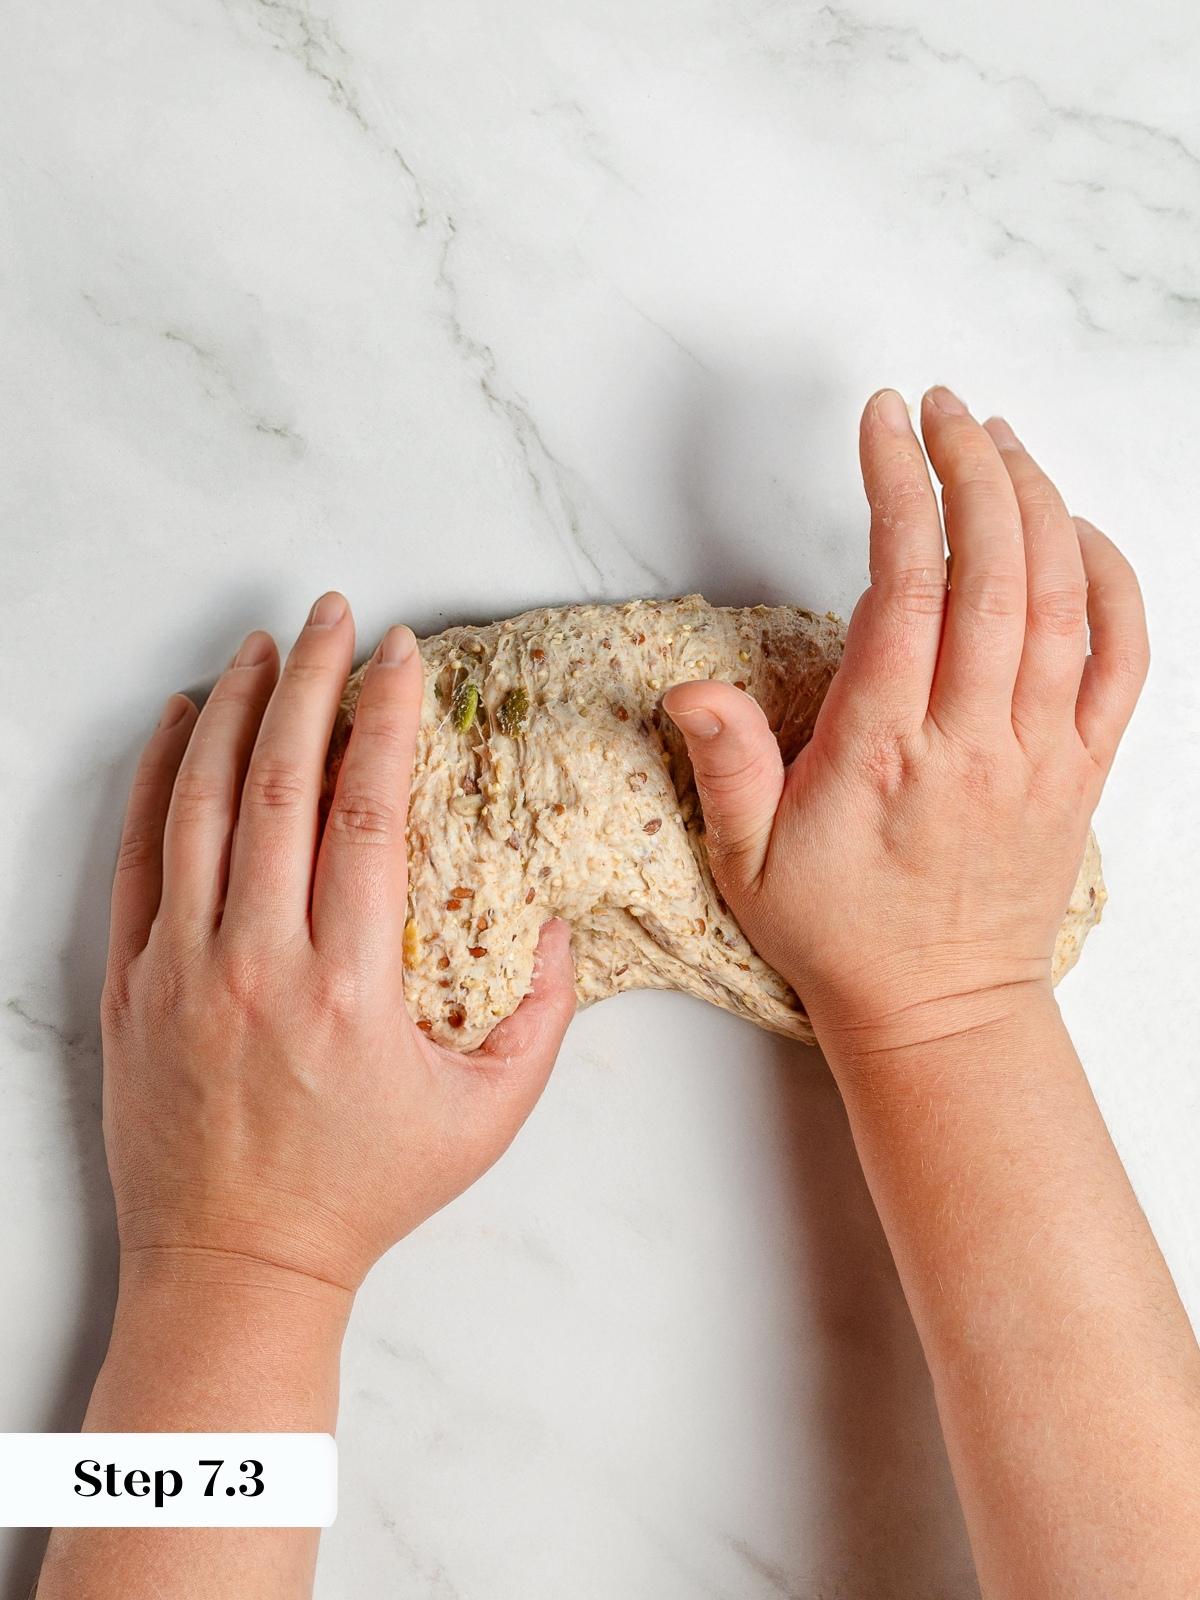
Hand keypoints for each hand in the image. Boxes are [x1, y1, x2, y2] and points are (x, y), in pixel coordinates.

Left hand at [102, 594, 575, 1300]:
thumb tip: (564, 925)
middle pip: (280, 781)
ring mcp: (183, 968)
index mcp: (352, 986)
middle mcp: (260, 961)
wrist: (237, 1263)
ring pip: (199, 802)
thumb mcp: (488, 1117)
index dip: (390, 719)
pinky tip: (179, 723)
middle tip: (336, 615)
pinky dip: (156, 777)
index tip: (405, 657)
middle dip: (313, 681)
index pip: (369, 813)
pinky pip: (138, 855)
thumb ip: (543, 1017)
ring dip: (234, 708)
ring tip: (266, 645)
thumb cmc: (365, 1191)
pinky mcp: (134, 982)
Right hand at [665, 386, 1147, 1059]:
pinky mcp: (1081, 771)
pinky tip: (1078, 531)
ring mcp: (1040, 755)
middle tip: (943, 408)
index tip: (883, 421)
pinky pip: (1123, 662)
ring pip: (1061, 602)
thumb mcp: (747, 862)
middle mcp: (974, 743)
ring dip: (1036, 505)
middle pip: (992, 573)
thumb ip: (726, 766)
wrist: (940, 1012)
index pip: (903, 589)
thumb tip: (692, 688)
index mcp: (885, 754)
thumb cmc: (841, 935)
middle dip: (972, 469)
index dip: (897, 489)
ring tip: (1001, 441)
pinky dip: (1113, 585)